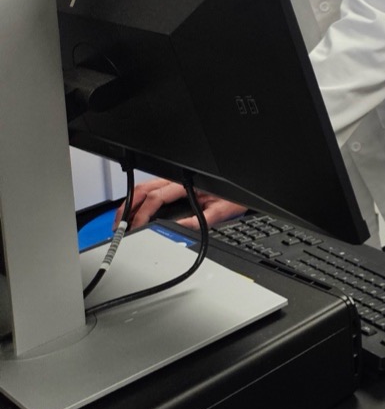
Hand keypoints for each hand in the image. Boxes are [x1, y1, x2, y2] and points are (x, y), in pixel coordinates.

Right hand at [123, 178, 248, 230]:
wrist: (242, 186)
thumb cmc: (233, 196)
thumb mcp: (221, 210)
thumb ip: (201, 221)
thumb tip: (179, 230)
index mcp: (186, 183)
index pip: (156, 197)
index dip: (142, 213)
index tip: (134, 228)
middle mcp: (177, 179)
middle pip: (144, 189)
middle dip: (127, 207)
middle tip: (118, 226)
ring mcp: (173, 179)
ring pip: (144, 188)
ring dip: (129, 204)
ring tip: (120, 222)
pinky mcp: (173, 184)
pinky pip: (150, 189)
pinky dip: (136, 201)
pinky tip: (132, 213)